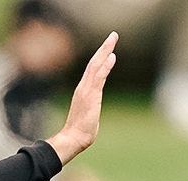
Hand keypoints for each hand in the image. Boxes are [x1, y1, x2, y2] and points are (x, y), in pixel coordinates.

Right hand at [47, 32, 117, 165]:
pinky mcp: (91, 96)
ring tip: (113, 39)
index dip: (100, 56)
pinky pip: (99, 77)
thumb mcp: (89, 114)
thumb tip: (93, 110)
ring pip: (96, 65)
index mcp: (83, 90)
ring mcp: (86, 90)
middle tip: (113, 35)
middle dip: (104, 48)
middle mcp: (84, 87)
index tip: (109, 47)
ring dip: (105, 51)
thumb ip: (92, 107)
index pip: (93, 69)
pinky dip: (105, 66)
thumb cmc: (81, 131)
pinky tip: (112, 56)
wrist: (74, 137)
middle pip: (94, 62)